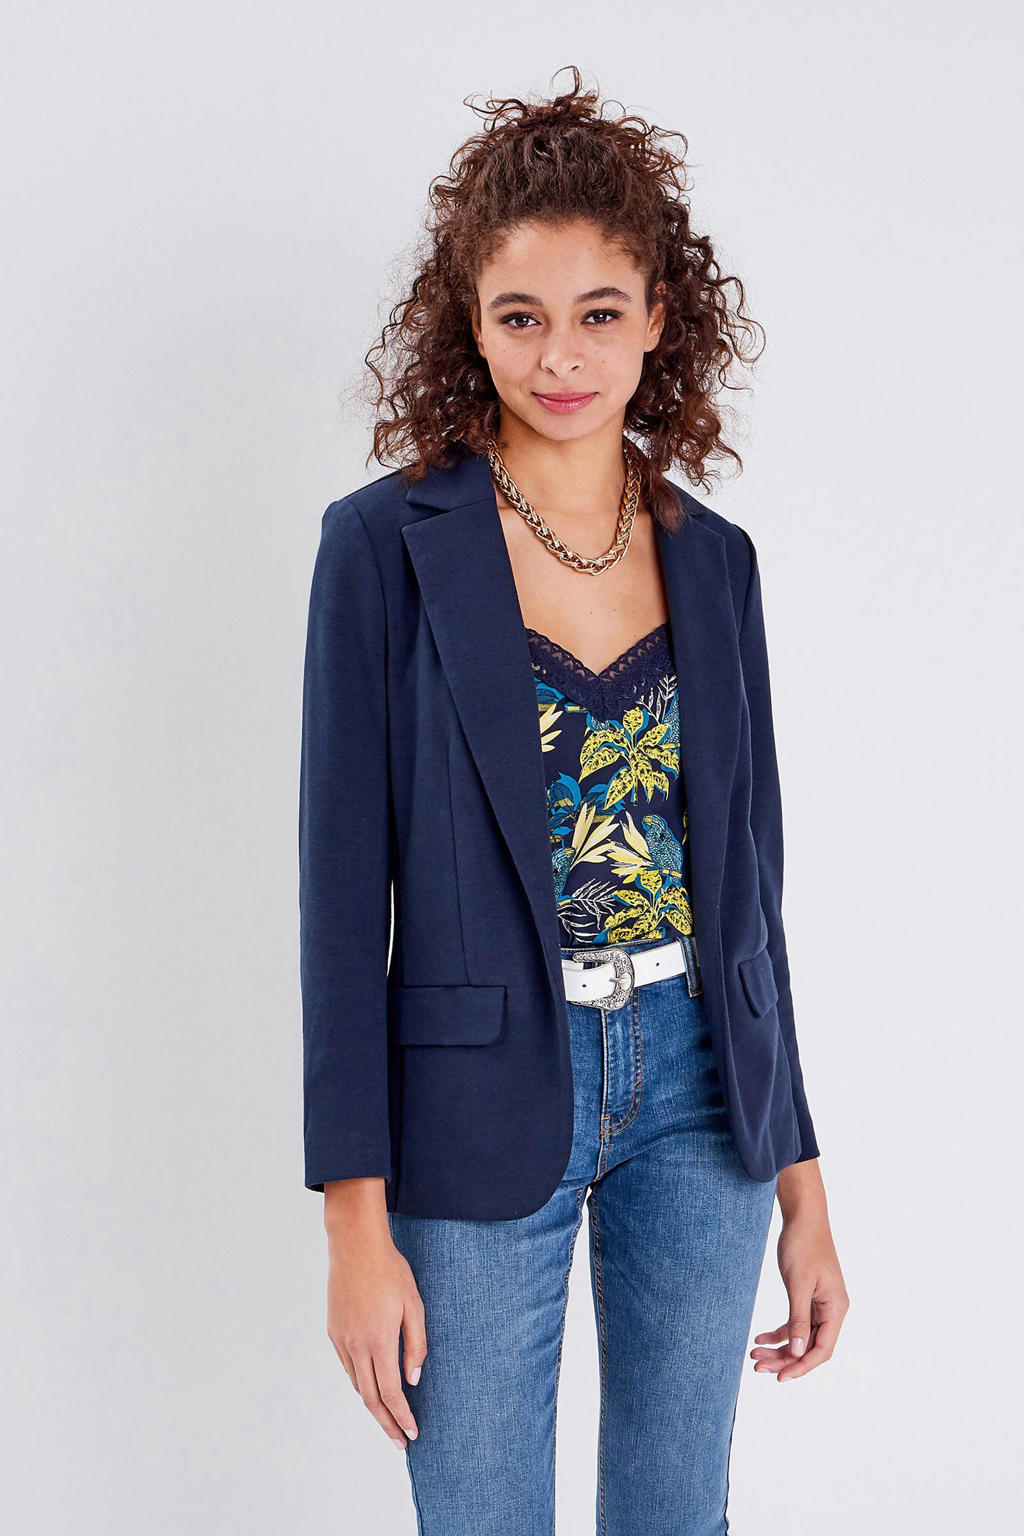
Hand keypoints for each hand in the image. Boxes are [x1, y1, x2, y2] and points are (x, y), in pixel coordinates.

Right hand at [326, 1219, 426, 1447]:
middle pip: (370, 1398)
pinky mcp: (333, 1331)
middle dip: (386, 1423)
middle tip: (400, 1441)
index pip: (390, 1393)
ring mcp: (341, 1340)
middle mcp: (356, 1346)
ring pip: (357, 1384)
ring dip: (373, 1405)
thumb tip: (413, 1379)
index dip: (402, 1416)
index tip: (412, 1433)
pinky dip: (361, 1382)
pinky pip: (348, 1366)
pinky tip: (372, 1384)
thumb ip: (416, 1345)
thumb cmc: (390, 1272)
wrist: (355, 1246)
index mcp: (379, 1341)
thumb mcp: (414, 1305)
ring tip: (389, 1417)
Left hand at [751, 1203, 849, 1382]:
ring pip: (801, 1337)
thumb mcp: (798, 1284)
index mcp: (836, 1308)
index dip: (802, 1366)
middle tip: (758, 1366)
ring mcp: (821, 1304)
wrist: (803, 1217)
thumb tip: (798, 1353)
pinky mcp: (808, 1297)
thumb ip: (798, 1319)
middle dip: (785, 1359)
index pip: (822, 1350)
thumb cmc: (802, 1245)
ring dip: (779, 1348)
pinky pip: (795, 1322)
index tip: (780, 1377)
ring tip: (754, 1355)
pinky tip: (760, 1337)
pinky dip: (779, 1332)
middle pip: (810, 1347)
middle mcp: (832, 1310)